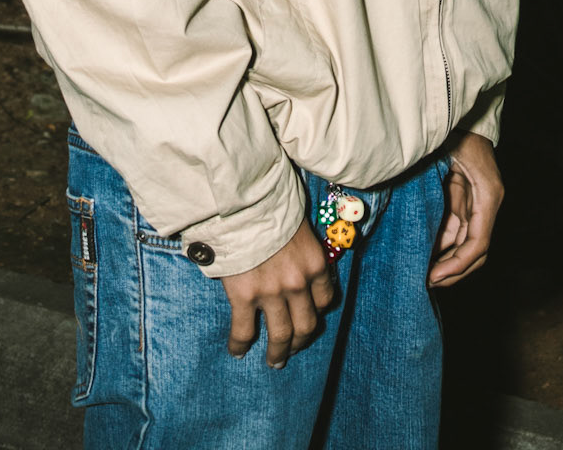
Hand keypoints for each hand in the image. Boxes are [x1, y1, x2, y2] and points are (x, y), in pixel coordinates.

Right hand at [220, 220, 336, 367]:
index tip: (310, 314)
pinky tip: (237, 352)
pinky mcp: (245, 296)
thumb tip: (292, 263)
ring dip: (278, 353)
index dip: (317, 310)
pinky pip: (244, 330)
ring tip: (275, 361)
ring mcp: (272, 293)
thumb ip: (300, 251)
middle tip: (293, 349)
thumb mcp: (299, 226)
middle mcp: (298, 283)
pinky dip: (240, 345)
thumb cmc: (271, 206)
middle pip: (306, 325)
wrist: (244, 201)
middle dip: (300, 341)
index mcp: (315, 264)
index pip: (325, 299)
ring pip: (281, 336)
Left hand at [428, 133, 502, 287]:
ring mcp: (477, 201)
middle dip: (452, 270)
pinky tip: (424, 251)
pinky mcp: (466, 196)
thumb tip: (423, 227)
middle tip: (425, 282)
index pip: (478, 244)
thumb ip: (439, 191)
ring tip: (421, 272)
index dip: (457, 265)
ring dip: (446, 259)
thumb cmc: (457, 127)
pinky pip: (455, 227)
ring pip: (464, 242)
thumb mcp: (447, 156)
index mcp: (488, 196)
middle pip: (475, 251)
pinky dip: (442, 242)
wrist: (461, 109)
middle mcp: (486, 203)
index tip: (434, 277)